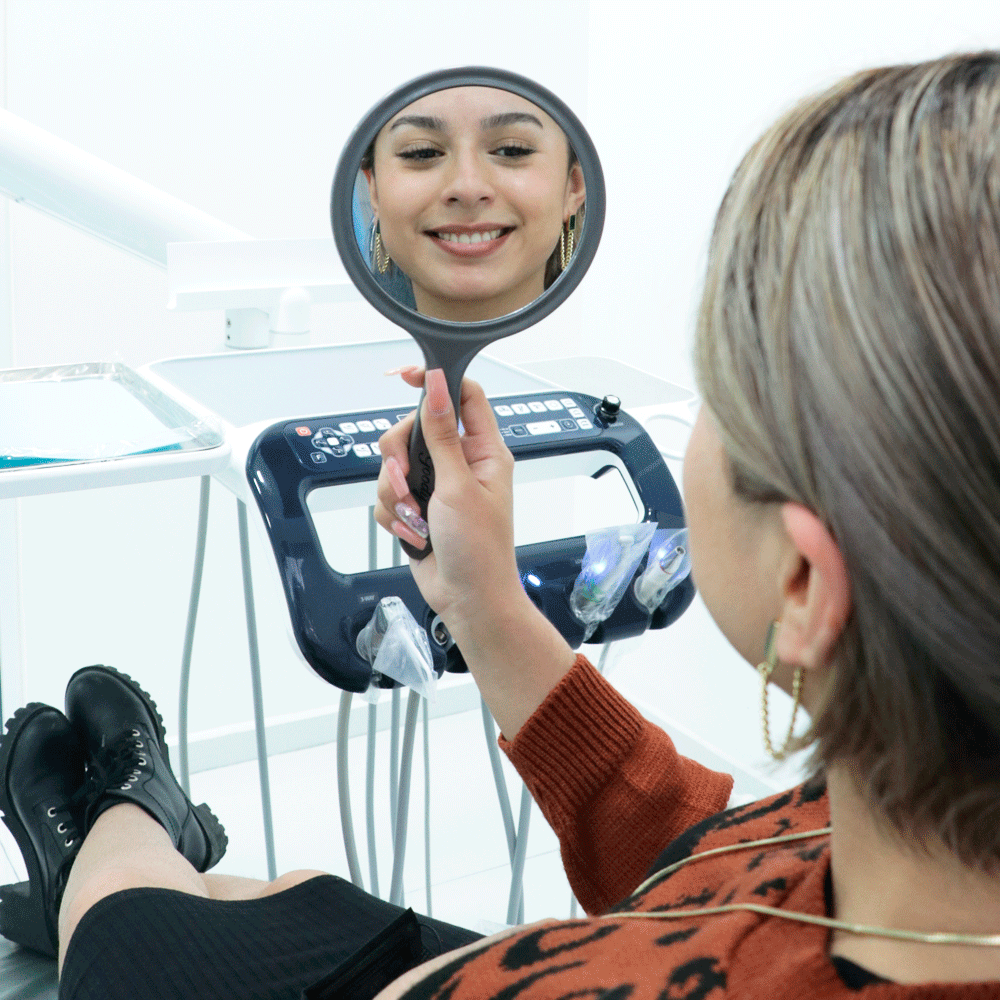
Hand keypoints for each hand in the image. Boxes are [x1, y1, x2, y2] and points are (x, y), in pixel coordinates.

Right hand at [375, 367, 524, 636]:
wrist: (469, 602)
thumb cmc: (481, 552)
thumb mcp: (458, 486)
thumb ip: (442, 434)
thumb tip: (436, 385)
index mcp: (484, 451)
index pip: (461, 395)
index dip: (434, 381)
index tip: (405, 377)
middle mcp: (460, 464)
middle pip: (413, 430)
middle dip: (400, 459)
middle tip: (407, 482)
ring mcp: (437, 487)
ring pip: (394, 467)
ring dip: (397, 496)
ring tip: (418, 520)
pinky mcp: (417, 508)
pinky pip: (388, 498)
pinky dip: (396, 518)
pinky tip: (417, 536)